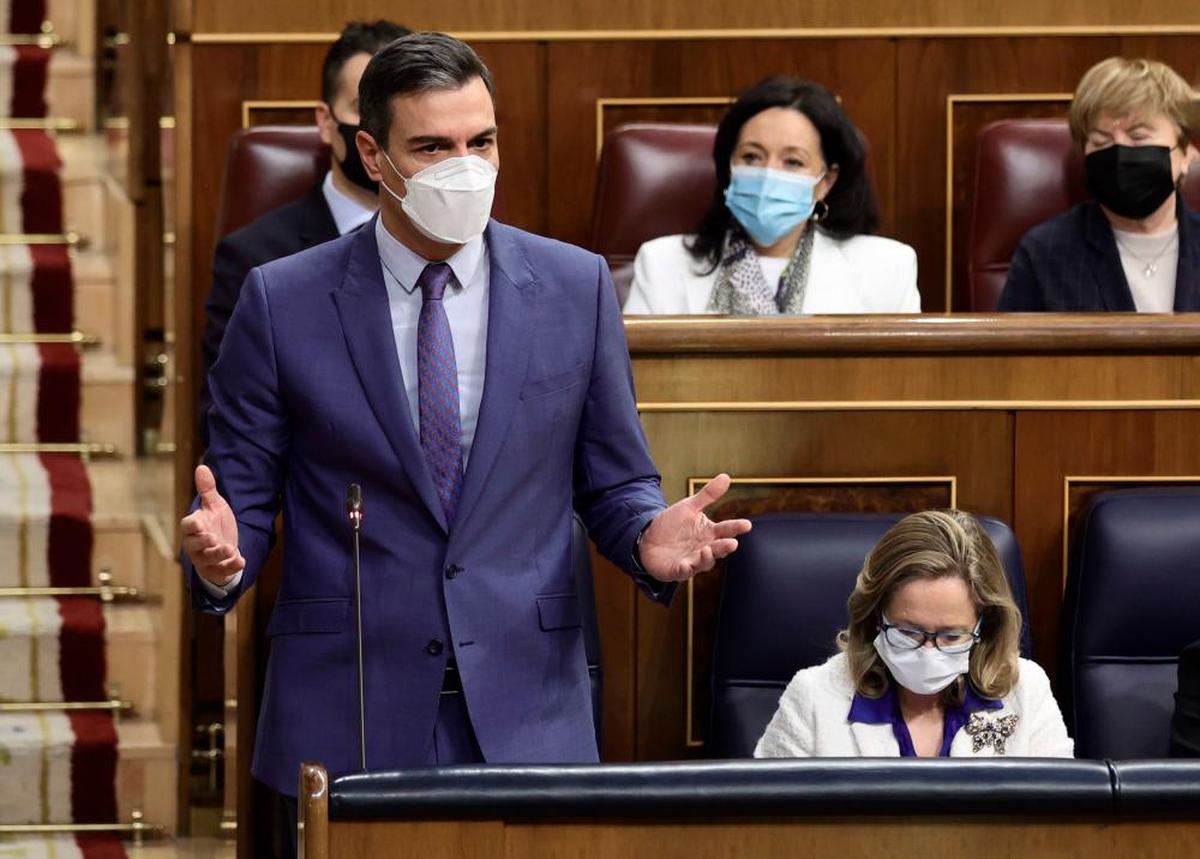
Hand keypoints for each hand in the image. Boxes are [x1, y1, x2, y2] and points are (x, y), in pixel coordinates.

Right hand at [181, 465, 244, 585]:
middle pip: (194, 544)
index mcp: (194, 527)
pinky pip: (222, 571)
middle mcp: (196, 545)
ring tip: (230, 549)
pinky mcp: (217, 570)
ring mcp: (206, 559)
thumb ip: (208, 490)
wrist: (225, 548)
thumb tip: (201, 467)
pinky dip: (231, 567)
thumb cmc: (215, 525)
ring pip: (208, 559)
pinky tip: (241, 561)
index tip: (200, 522)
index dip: (192, 525)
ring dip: (219, 555)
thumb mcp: (214, 507)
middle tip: (213, 538)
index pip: (187, 526)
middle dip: (203, 542)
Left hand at [638, 474, 751, 582]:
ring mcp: (692, 561)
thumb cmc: (673, 524)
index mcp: (709, 533)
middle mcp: (704, 548)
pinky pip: (684, 571)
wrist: (648, 537)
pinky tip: (686, 564)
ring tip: (708, 550)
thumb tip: (726, 477)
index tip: (747, 525)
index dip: (736, 527)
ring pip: (704, 562)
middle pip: (718, 549)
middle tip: (732, 543)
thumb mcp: (689, 507)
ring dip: (707, 558)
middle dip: (725, 547)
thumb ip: (708, 495)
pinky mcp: (678, 570)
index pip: (726, 530)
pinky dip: (686, 568)